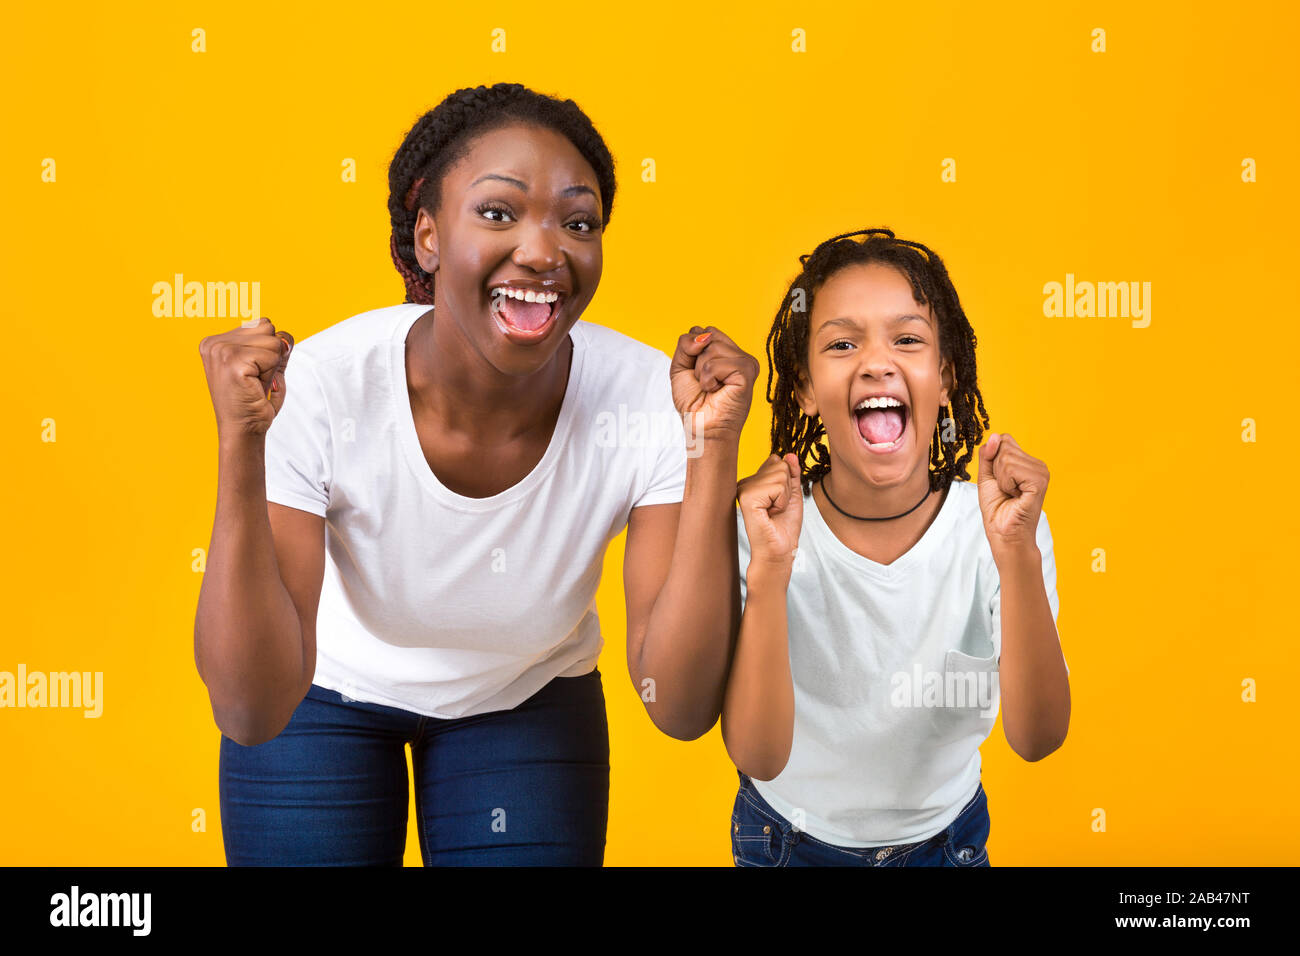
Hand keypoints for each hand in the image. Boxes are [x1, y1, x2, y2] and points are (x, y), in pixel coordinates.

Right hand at [199, 317, 295, 438]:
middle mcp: (214, 343)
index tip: (252, 373)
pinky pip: (272, 356)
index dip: (267, 351)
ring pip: (273, 340)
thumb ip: (275, 348)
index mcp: (216, 342)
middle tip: (256, 380)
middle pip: (268, 327)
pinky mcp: (233, 361)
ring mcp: (221, 350)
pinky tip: (254, 386)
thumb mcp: (266, 368)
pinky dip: (271, 373)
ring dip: (272, 365)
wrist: (243, 429)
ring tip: (255, 383)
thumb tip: (287, 337)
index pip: (261, 324)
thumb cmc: (253, 402)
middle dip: (271, 356)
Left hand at [669, 326, 759, 442]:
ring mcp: (746, 362)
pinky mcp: (747, 372)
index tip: (697, 374)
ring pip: (711, 347)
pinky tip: (716, 391)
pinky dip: (707, 380)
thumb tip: (704, 337)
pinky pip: (714, 364)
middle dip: (696, 360)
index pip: (703, 330)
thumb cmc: (694, 403)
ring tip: (711, 388)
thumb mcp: (680, 367)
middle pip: (708, 334)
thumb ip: (686, 344)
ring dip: (701, 372)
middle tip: (705, 383)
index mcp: (727, 352)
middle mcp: (739, 354)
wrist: (701, 429)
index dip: (691, 351)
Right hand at [737, 453, 803, 575]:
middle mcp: (745, 483)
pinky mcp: (746, 497)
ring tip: (774, 512)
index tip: (779, 501)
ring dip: (784, 496)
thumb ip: (791, 473)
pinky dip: (781, 501)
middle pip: (780, 465)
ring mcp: (744, 489)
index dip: (788, 481)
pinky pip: (777, 486)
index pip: (778, 461)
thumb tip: (790, 454)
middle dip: (787, 488)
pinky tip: (771, 513)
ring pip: (780, 474)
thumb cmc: (784, 527)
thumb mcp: (792, 494)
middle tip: (778, 508)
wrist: (779, 550)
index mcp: (753, 481)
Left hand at [976, 433, 1048, 557]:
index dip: (993, 459)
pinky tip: (1015, 496)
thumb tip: (994, 436)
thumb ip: (987, 455)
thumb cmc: (997, 509)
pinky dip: (1006, 484)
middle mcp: (1038, 465)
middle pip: (1004, 446)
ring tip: (1010, 494)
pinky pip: (1011, 469)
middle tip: (1005, 489)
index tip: (999, 481)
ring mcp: (1041, 472)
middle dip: (995, 470)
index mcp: (1027, 462)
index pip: (1004, 440)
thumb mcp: (986, 476)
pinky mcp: (1039, 482)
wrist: (1004, 534)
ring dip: (1001, 479)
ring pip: (1006, 457)